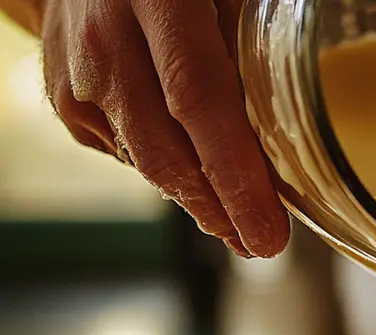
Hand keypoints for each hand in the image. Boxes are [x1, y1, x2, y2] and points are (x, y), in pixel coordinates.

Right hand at [40, 0, 289, 257]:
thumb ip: (255, 52)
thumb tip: (297, 140)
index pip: (200, 100)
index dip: (236, 175)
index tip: (268, 230)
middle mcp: (107, 37)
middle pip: (167, 150)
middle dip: (220, 209)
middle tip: (264, 243)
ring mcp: (76, 73)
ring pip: (146, 160)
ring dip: (198, 201)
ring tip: (240, 229)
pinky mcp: (64, 101)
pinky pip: (126, 153)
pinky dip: (168, 172)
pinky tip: (198, 185)